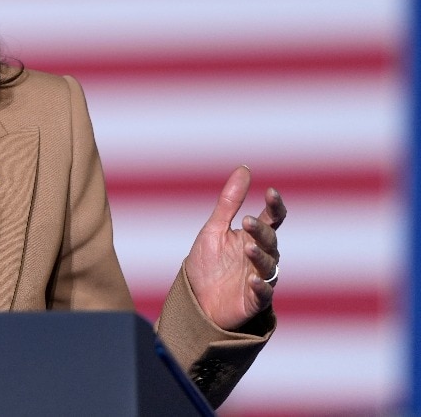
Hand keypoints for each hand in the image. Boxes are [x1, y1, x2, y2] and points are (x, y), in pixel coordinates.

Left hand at [184, 166, 285, 330]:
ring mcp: (260, 278)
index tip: (270, 192)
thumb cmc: (208, 263)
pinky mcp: (254, 300)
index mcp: (253, 237)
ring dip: (259, 256)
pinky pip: (263, 293)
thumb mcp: (214, 229)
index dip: (274, 205)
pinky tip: (252, 280)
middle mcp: (261, 255)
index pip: (272, 218)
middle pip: (269, 240)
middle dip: (260, 231)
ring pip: (268, 265)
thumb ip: (229, 201)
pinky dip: (259, 287)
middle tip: (246, 222)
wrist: (195, 299)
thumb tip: (245, 169)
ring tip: (247, 248)